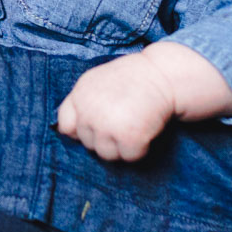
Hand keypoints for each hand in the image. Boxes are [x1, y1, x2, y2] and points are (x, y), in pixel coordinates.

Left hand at [54, 43, 231, 161]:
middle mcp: (89, 110)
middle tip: (125, 120)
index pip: (65, 126)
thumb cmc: (135, 79)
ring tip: (135, 124)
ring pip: (107, 155)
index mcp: (80, 93)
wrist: (166, 74)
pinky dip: (141, 149)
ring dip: (122, 146)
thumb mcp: (99, 81)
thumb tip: (67, 132)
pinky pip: (130, 157)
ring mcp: (107, 125)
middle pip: (88, 144)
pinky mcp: (128, 137)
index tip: (98, 126)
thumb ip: (83, 102)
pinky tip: (147, 129)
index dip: (81, 130)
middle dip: (106, 138)